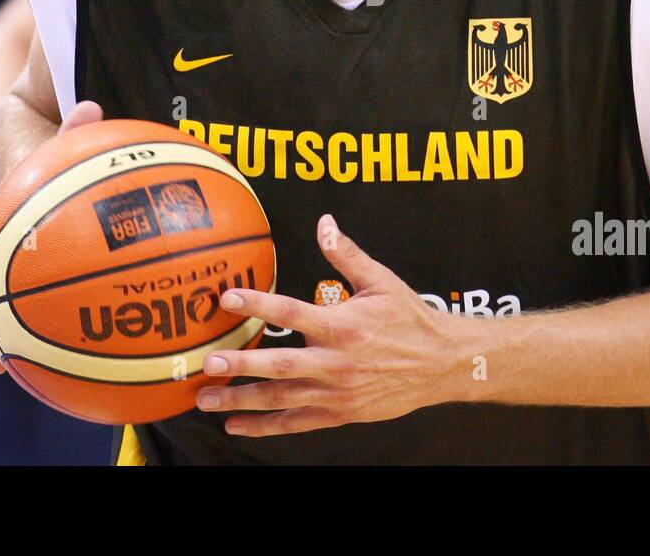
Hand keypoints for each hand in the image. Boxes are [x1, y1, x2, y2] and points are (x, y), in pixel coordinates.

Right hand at [0, 100, 104, 372]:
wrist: (33, 181)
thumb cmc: (57, 172)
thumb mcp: (65, 152)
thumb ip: (75, 131)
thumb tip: (91, 106)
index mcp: (1, 206)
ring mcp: (1, 266)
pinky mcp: (14, 292)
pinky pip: (9, 319)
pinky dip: (5, 342)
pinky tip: (2, 368)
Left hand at [193, 214, 463, 436]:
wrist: (442, 364)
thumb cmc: (410, 318)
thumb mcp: (381, 280)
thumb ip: (346, 254)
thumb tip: (324, 222)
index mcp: (344, 326)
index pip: (292, 312)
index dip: (258, 304)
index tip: (228, 298)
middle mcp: (337, 363)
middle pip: (280, 365)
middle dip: (242, 365)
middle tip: (208, 362)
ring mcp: (338, 393)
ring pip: (282, 399)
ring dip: (242, 401)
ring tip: (207, 399)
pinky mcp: (341, 414)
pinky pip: (298, 423)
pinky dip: (266, 427)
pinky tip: (237, 425)